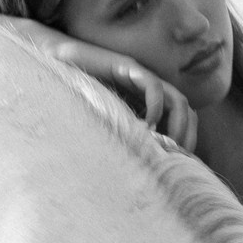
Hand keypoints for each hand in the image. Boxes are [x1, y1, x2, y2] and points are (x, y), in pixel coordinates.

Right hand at [35, 31, 197, 150]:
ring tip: (167, 145)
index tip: (179, 165)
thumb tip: (137, 177)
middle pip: (185, 111)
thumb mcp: (106, 127)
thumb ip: (123, 141)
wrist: (54, 66)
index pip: (181, 121)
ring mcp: (141, 78)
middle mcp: (149, 91)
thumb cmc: (76, 100)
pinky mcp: (128, 68)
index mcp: (148, 104)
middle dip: (187, 136)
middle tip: (179, 158)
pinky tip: (147, 126)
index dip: (185, 141)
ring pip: (177, 99)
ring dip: (178, 125)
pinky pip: (153, 86)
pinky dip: (156, 107)